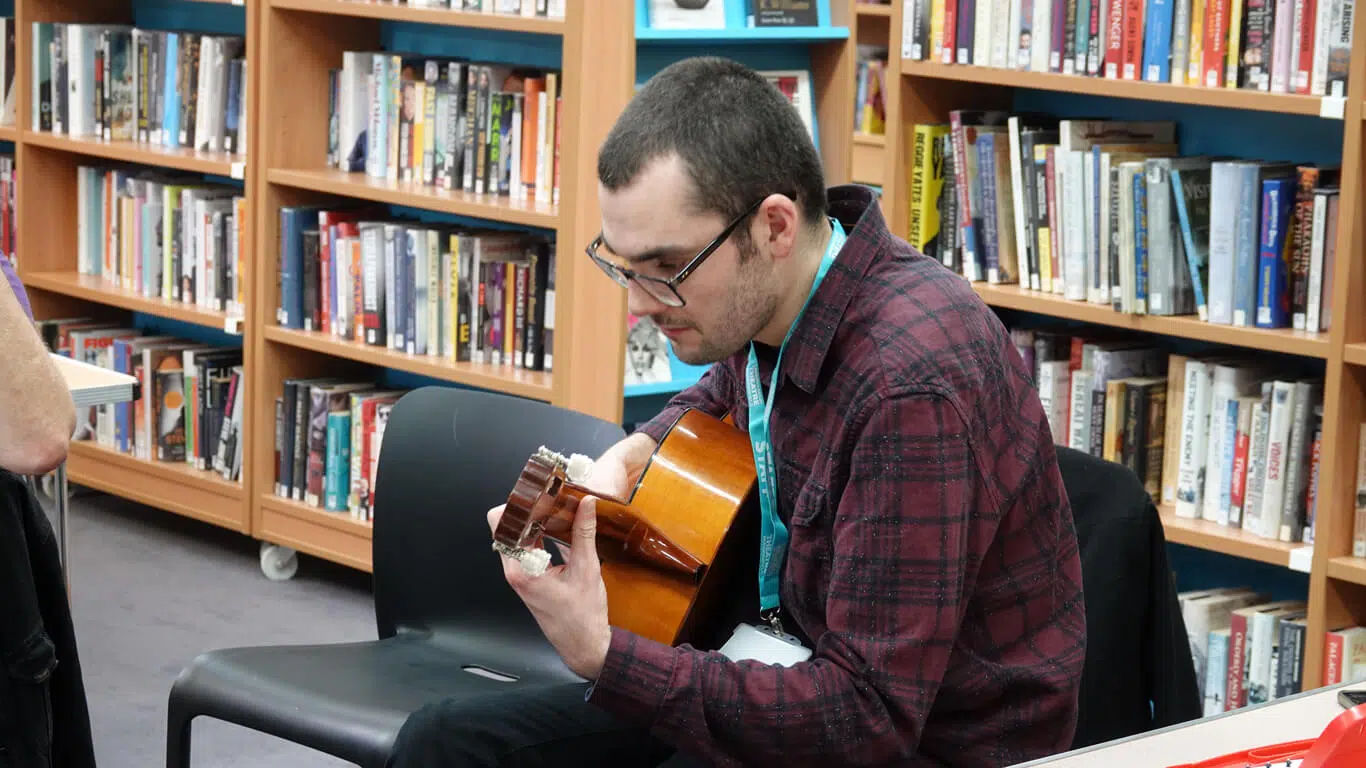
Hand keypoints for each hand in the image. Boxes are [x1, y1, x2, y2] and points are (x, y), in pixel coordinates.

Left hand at [486, 499, 611, 679]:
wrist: (583, 644)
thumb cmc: (583, 615)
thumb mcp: (587, 569)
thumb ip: (584, 533)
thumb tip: (587, 503)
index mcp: (522, 569)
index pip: (501, 524)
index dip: (516, 503)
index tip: (537, 490)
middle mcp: (514, 570)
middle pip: (506, 525)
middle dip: (526, 507)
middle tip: (549, 493)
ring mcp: (519, 573)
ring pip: (515, 534)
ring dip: (532, 519)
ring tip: (554, 504)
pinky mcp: (527, 575)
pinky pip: (525, 545)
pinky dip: (537, 532)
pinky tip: (556, 524)